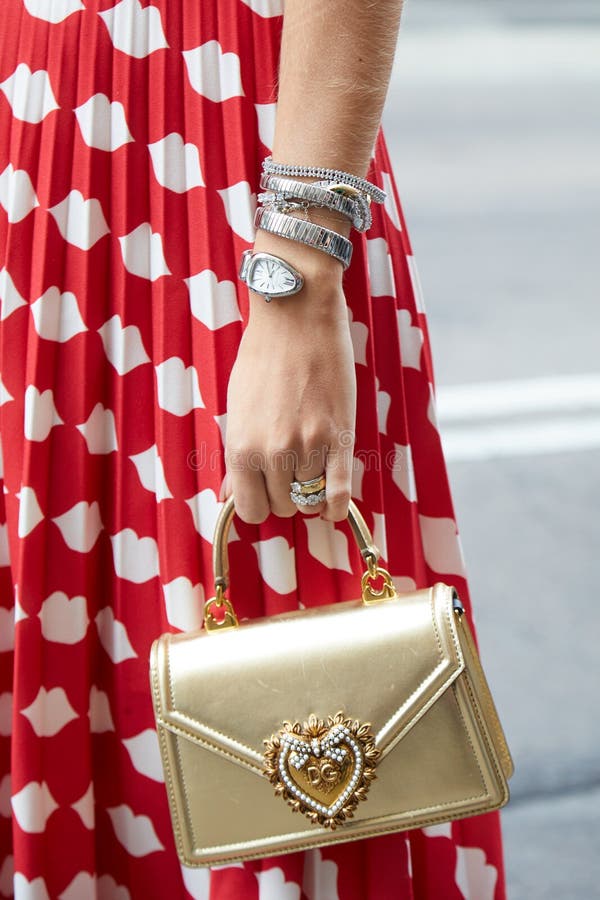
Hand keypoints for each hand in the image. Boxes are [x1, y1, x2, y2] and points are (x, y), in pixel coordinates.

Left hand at [224, 232, 355, 523]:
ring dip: (311, 488)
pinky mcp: (339, 437)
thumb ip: (236, 459)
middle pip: (283, 507)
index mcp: (239, 447)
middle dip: (286, 494)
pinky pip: (338, 493)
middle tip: (291, 468)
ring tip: (310, 461)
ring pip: (310, 498)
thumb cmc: (262, 358)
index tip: (266, 489)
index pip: (250, 510)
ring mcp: (306, 446)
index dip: (260, 502)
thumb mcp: (237, 409)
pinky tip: (333, 505)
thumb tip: (230, 498)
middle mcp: (270, 453)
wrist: (296, 317)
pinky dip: (336, 506)